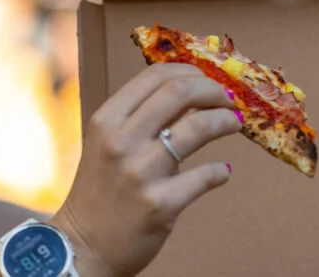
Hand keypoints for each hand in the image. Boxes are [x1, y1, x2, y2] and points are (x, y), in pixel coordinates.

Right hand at [49, 63, 240, 276]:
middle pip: (180, 91)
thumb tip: (193, 94)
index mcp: (106, 119)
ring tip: (235, 124)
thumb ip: (143, 118)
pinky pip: (206, 176)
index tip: (208, 81)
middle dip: (214, 90)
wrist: (83, 246)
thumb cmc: (101, 190)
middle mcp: (120, 140)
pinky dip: (221, 171)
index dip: (191, 72)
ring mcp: (140, 172)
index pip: (156, 75)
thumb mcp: (108, 143)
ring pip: (198, 127)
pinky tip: (222, 172)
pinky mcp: (160, 204)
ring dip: (226, 121)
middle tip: (229, 100)